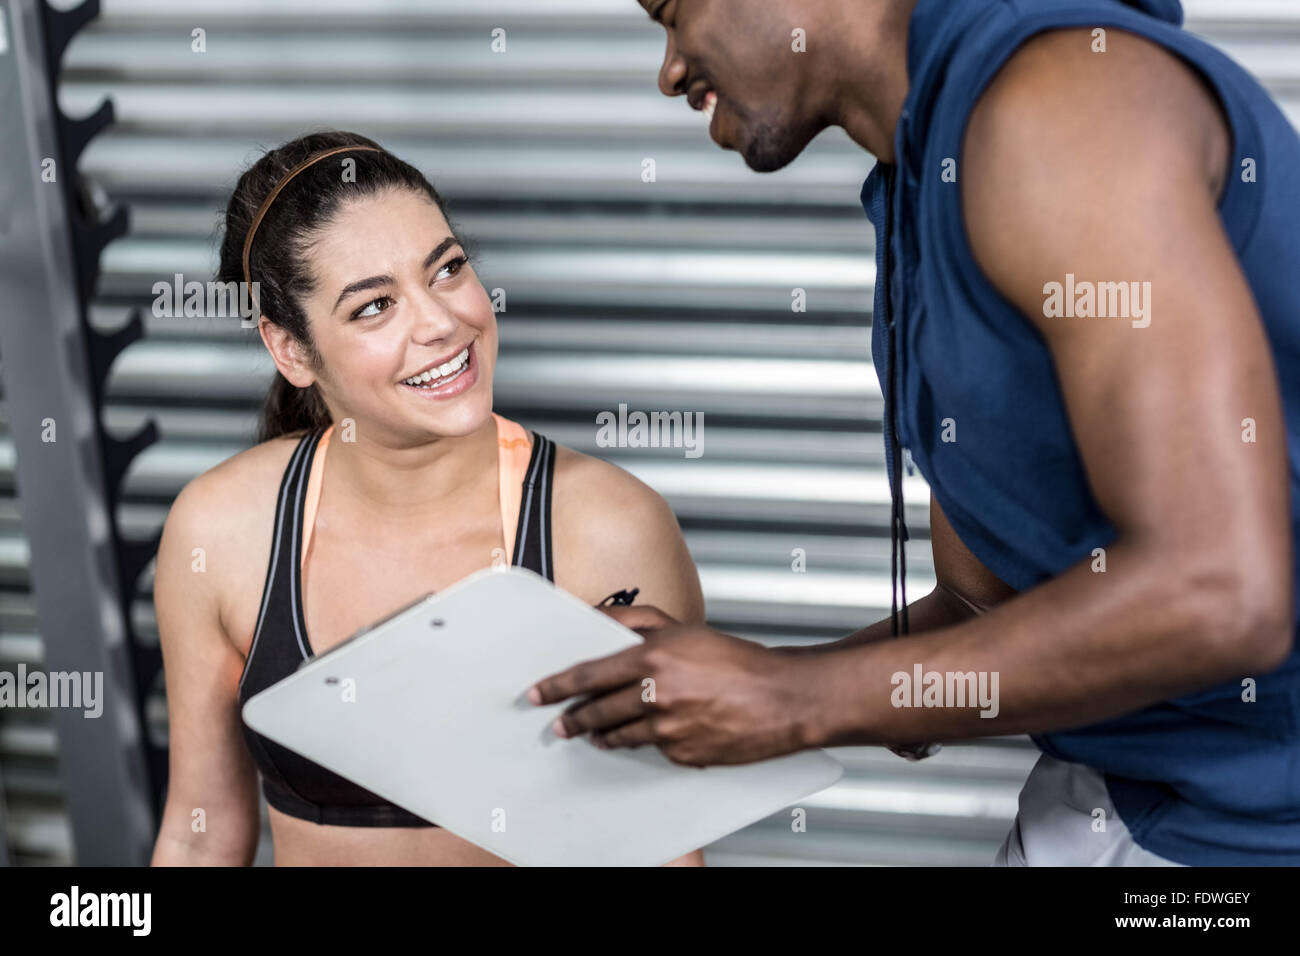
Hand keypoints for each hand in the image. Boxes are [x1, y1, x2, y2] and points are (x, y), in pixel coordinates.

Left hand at [527, 605, 826, 765]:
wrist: (782, 698)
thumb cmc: (738, 660)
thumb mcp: (685, 628)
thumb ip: (638, 620)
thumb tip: (599, 615)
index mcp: (654, 657)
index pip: (589, 674)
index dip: (557, 686)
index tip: (537, 693)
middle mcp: (657, 694)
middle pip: (597, 712)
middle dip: (573, 719)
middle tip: (560, 723)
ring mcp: (670, 728)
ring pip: (619, 736)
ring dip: (601, 736)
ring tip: (593, 734)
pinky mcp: (683, 754)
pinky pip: (651, 751)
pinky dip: (646, 743)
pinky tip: (648, 736)